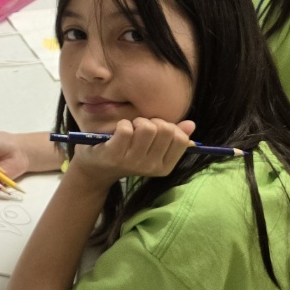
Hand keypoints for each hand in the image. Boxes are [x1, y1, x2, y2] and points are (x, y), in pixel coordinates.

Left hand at [65, 118, 196, 189]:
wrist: (97, 168)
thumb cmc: (128, 153)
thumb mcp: (152, 148)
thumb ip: (173, 136)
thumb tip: (192, 124)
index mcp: (165, 166)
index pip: (180, 139)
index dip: (170, 127)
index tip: (157, 129)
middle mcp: (152, 166)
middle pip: (165, 130)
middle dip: (153, 121)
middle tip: (142, 127)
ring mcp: (133, 162)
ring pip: (147, 128)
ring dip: (138, 121)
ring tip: (131, 129)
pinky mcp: (115, 155)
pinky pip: (126, 129)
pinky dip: (122, 124)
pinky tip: (118, 131)